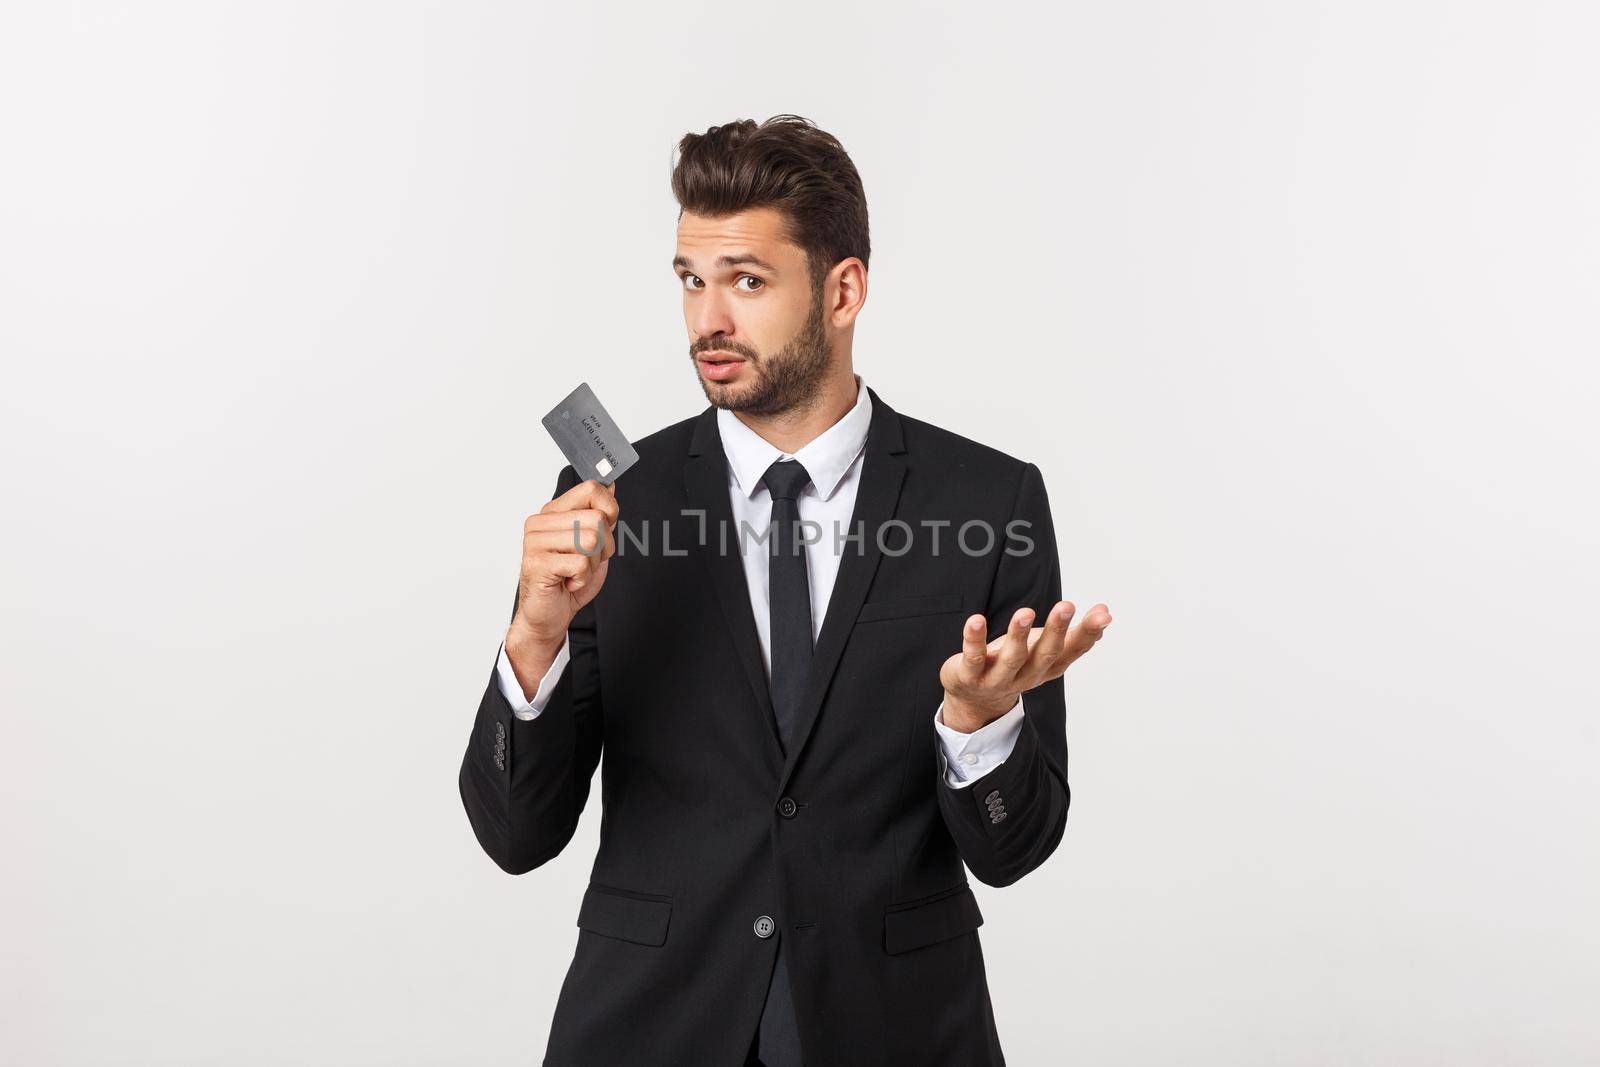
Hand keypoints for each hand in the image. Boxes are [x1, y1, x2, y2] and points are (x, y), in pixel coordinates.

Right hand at [504, 478, 617, 690]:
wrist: (548, 616)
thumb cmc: (568, 581)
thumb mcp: (593, 544)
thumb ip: (600, 515)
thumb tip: (612, 483)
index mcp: (552, 512)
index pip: (591, 489)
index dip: (610, 510)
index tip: (605, 529)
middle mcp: (540, 523)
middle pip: (597, 519)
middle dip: (604, 547)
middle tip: (585, 562)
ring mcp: (535, 542)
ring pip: (591, 540)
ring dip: (592, 564)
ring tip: (575, 572)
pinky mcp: (536, 562)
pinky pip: (580, 563)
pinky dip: (582, 578)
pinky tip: (568, 582)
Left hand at [938, 601, 1112, 731]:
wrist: (974, 700)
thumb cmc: (1014, 665)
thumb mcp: (1044, 652)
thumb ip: (1071, 637)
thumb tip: (1105, 617)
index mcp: (1047, 667)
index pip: (1072, 651)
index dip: (1087, 633)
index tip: (1104, 613)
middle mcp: (1026, 675)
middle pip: (1045, 654)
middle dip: (1057, 630)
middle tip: (1067, 605)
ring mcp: (998, 678)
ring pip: (1011, 658)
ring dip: (1019, 635)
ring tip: (1026, 611)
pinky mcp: (970, 675)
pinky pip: (973, 656)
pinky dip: (974, 639)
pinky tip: (976, 620)